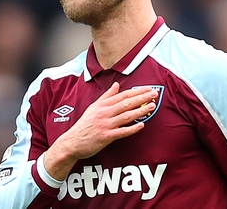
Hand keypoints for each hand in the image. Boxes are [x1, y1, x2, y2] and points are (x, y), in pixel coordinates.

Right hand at [43, 82, 157, 180]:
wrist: (72, 142)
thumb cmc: (84, 125)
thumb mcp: (93, 107)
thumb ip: (106, 96)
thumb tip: (117, 85)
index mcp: (102, 105)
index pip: (122, 95)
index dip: (136, 91)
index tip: (148, 88)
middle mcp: (104, 113)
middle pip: (126, 103)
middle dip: (141, 97)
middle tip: (154, 94)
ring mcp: (105, 124)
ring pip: (126, 115)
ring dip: (140, 110)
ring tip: (152, 106)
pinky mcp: (106, 137)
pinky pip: (122, 132)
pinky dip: (132, 128)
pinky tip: (142, 125)